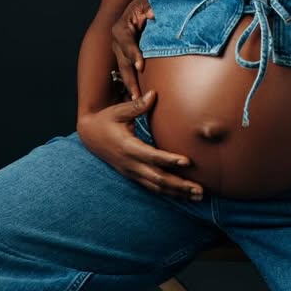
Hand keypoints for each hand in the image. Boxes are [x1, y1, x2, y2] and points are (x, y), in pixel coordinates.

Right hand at [77, 90, 201, 200]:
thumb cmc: (106, 119)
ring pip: (156, 186)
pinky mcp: (133, 175)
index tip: (187, 161)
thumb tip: (153, 94)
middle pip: (158, 178)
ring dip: (178, 192)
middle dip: (180, 184)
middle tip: (200, 190)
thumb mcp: (118, 110)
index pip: (151, 156)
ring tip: (198, 196)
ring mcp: (131, 172)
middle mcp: (130, 164)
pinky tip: (183, 194)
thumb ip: (137, 105)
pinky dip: (168, 192)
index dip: (169, 159)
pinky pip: (152, 187)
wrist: (90, 135)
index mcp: (127, 147)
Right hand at [111, 0, 154, 98]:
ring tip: (138, 100)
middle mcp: (118, 42)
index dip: (133, 54)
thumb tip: (153, 14)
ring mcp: (121, 51)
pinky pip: (129, 73)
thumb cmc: (147, 2)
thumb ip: (150, 6)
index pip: (126, 42)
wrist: (146, 4)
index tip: (141, 66)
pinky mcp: (127, 58)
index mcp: (121, 28)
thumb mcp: (148, 1)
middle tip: (137, 95)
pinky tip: (140, 99)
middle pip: (123, 62)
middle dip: (130, 79)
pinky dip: (134, 85)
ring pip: (125, 71)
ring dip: (131, 86)